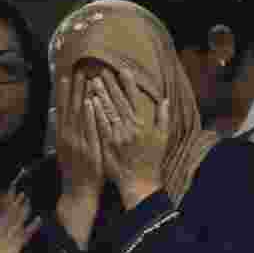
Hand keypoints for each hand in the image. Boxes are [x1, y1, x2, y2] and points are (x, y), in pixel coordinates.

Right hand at [55, 71, 104, 199]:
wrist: (78, 192)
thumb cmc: (76, 172)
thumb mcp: (67, 151)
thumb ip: (67, 135)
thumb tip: (64, 119)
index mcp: (62, 136)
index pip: (62, 109)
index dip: (63, 92)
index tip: (65, 75)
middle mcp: (67, 136)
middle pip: (69, 107)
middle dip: (73, 88)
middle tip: (77, 69)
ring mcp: (77, 142)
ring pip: (78, 114)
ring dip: (80, 95)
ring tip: (85, 78)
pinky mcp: (88, 149)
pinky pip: (88, 129)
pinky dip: (88, 115)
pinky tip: (90, 102)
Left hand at [86, 68, 167, 207]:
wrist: (140, 182)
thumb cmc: (152, 160)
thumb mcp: (162, 137)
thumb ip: (163, 117)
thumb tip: (164, 99)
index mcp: (143, 124)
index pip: (134, 99)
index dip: (128, 84)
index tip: (123, 70)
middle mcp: (131, 128)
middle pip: (119, 102)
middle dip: (110, 85)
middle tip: (102, 70)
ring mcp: (118, 136)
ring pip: (108, 111)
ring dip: (101, 95)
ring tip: (93, 81)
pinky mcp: (108, 144)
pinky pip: (100, 125)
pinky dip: (95, 113)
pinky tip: (89, 102)